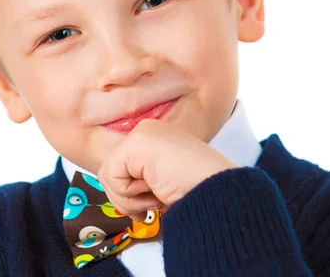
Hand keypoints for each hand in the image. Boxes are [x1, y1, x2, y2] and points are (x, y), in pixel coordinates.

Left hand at [97, 119, 236, 220]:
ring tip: (159, 194)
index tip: (156, 200)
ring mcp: (141, 134)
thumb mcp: (162, 181)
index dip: (130, 193)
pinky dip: (130, 195)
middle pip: (110, 172)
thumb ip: (138, 178)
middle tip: (157, 199)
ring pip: (107, 177)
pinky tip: (156, 189)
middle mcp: (146, 130)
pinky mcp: (135, 144)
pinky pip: (111, 178)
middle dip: (128, 198)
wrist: (222, 193)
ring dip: (131, 199)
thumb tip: (113, 192)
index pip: (120, 168)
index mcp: (154, 136)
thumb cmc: (199, 193)